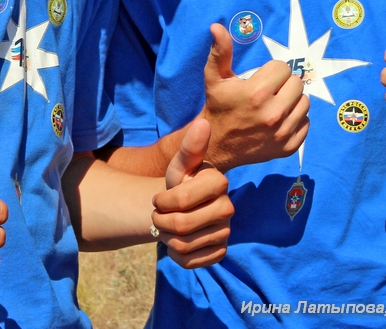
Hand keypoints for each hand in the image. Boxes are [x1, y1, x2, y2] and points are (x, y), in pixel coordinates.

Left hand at [151, 119, 234, 268]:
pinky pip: (190, 261)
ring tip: (168, 226)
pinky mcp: (220, 252)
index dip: (161, 201)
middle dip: (160, 221)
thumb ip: (190, 147)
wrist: (185, 206)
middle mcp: (228, 208)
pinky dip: (176, 254)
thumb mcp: (180, 165)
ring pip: (183, 245)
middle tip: (158, 214)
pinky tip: (177, 241)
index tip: (158, 198)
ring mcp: (226, 232)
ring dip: (166, 237)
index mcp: (219, 182)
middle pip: (181, 225)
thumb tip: (203, 123)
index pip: (181, 200)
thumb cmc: (182, 182)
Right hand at [198, 24, 308, 169]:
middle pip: (297, 83)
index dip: (271, 71)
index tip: (260, 80)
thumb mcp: (215, 77)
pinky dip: (296, 120)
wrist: (216, 146)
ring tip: (275, 104)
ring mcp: (282, 133)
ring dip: (292, 100)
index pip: (283, 68)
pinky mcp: (288, 147)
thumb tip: (216, 25)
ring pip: (305, 102)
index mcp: (257, 93)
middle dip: (283, 84)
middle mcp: (273, 114)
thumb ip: (220, 51)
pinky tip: (279, 120)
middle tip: (268, 91)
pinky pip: (306, 122)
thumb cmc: (218, 106)